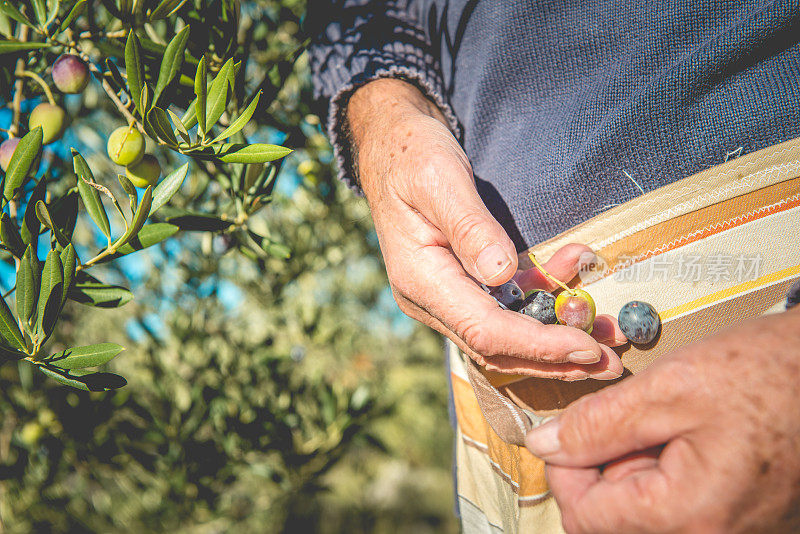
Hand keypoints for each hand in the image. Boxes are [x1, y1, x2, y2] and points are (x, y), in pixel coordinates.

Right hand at [347, 78, 625, 379]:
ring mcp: (445, 297)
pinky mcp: (461, 286)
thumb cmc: (410, 155)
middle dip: (556, 357)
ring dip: (556, 338)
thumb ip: (469, 227)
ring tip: (607, 331)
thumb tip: (501, 272)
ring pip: (505, 336)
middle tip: (612, 362)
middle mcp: (430, 300)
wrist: (390, 145)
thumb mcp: (438, 179)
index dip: (538, 344)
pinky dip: (542, 302)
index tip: (588, 346)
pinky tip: (573, 276)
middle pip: (498, 348)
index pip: (485, 330)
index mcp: (421, 280)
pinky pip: (505, 308)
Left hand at [525, 306, 799, 532]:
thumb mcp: (668, 388)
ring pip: (643, 512)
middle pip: (613, 518)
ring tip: (669, 422)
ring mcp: (729, 531)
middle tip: (635, 417)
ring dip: (635, 467)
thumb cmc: (768, 375)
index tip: (567, 433)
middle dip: (606, 466)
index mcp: (689, 515)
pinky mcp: (739, 520)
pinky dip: (665, 472)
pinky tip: (688, 438)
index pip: (585, 518)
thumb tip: (545, 445)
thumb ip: (597, 423)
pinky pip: (677, 507)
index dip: (564, 470)